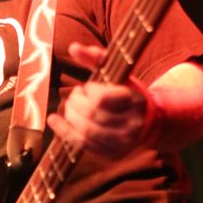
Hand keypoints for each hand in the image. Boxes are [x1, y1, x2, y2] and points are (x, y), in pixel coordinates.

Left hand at [47, 42, 160, 157]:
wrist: (148, 121)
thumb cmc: (127, 92)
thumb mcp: (118, 72)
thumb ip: (96, 57)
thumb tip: (73, 47)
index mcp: (133, 100)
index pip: (101, 98)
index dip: (89, 91)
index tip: (89, 87)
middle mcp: (130, 124)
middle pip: (91, 115)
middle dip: (75, 103)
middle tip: (74, 96)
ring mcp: (122, 142)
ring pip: (86, 132)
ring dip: (70, 117)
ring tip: (69, 108)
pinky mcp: (113, 154)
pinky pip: (83, 146)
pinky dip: (64, 132)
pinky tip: (54, 121)